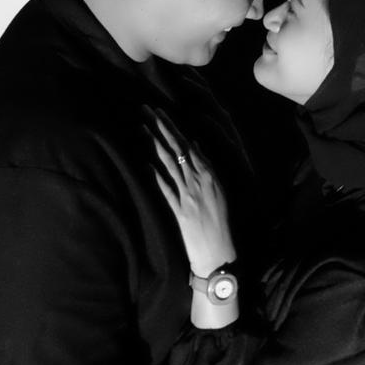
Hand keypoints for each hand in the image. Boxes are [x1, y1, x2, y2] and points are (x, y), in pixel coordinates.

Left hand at [147, 109, 236, 277]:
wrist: (220, 254)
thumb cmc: (221, 223)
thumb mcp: (219, 190)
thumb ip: (206, 167)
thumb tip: (194, 144)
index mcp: (210, 174)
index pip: (187, 145)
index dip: (172, 128)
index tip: (160, 113)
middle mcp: (198, 182)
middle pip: (176, 149)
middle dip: (161, 128)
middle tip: (147, 110)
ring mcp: (188, 196)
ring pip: (169, 164)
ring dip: (155, 144)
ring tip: (142, 127)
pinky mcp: (180, 212)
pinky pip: (166, 190)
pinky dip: (157, 175)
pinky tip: (146, 162)